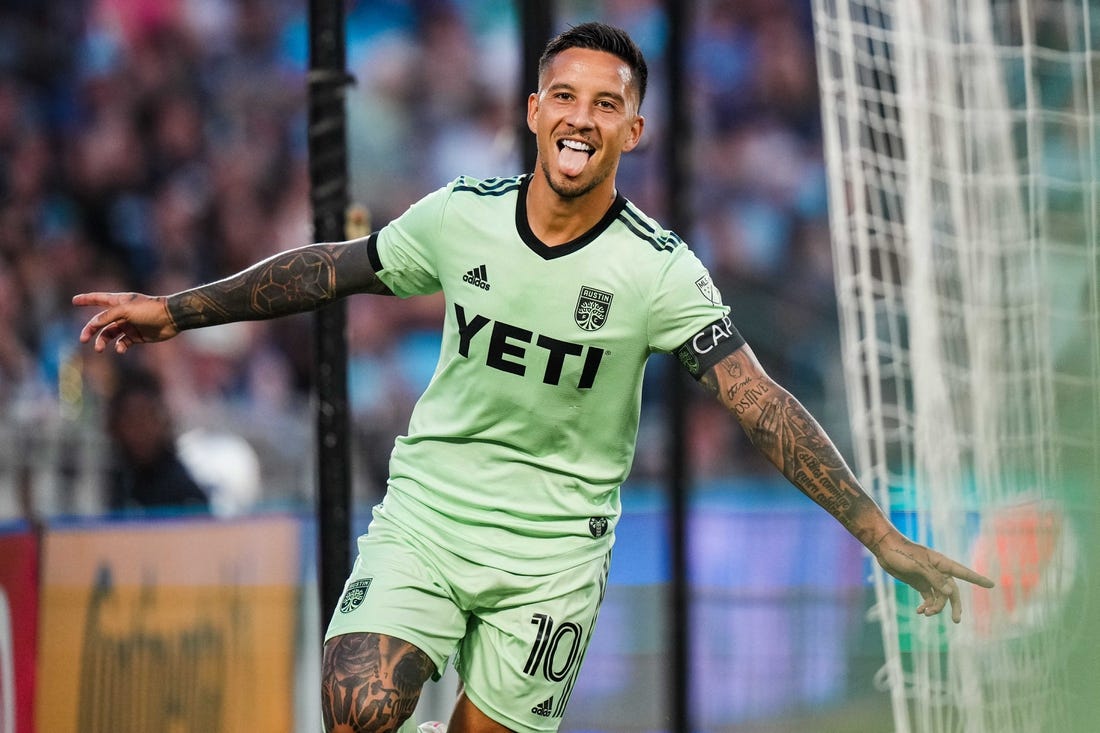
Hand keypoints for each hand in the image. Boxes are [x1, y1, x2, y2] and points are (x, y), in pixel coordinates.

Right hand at [72, 292, 178, 353]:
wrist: (171, 318)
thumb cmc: (149, 310)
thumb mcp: (125, 311)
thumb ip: (108, 316)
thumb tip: (93, 323)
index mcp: (119, 302)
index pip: (99, 299)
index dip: (86, 300)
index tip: (74, 300)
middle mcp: (122, 313)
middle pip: (101, 322)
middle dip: (90, 330)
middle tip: (83, 339)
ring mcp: (129, 325)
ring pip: (110, 334)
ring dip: (103, 341)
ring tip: (100, 349)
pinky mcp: (137, 336)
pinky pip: (123, 343)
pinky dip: (120, 347)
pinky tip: (121, 349)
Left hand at [871, 531, 994, 622]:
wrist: (884, 548)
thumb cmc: (902, 552)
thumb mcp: (918, 565)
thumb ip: (934, 578)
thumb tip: (951, 592)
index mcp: (942, 563)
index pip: (964, 573)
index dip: (978, 579)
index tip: (992, 585)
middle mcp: (938, 571)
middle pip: (952, 591)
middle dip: (954, 605)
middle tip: (956, 620)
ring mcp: (928, 578)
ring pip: (939, 597)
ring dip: (935, 607)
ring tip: (926, 613)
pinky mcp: (919, 583)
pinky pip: (928, 597)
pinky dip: (926, 605)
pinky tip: (920, 611)